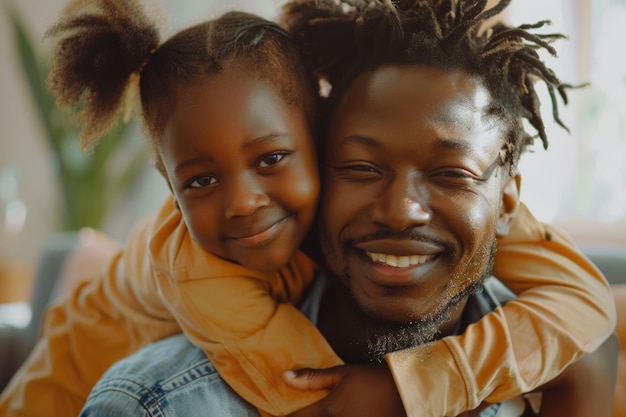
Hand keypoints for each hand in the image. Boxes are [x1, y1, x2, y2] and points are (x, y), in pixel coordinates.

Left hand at [283, 364, 406, 416]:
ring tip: (324, 411)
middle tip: (306, 411)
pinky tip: (337, 414)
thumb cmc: (373, 380)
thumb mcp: (343, 374)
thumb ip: (312, 378)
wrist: (404, 393)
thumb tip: (284, 376)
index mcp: (329, 409)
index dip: (285, 415)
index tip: (279, 411)